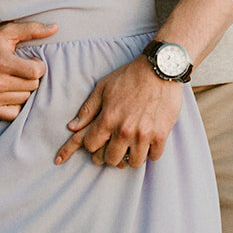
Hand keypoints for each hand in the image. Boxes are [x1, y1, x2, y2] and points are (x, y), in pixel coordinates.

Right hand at [0, 19, 57, 119]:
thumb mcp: (7, 31)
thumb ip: (32, 29)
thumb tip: (56, 28)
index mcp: (2, 62)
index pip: (36, 72)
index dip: (38, 65)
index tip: (31, 60)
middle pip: (33, 86)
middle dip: (31, 77)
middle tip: (22, 69)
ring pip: (25, 99)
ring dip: (24, 89)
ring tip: (15, 78)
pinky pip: (14, 113)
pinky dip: (15, 104)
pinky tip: (10, 91)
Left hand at [54, 57, 182, 167]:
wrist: (160, 69)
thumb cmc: (130, 76)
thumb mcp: (103, 88)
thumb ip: (88, 110)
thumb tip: (72, 127)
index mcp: (108, 119)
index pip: (91, 147)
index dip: (93, 145)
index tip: (99, 141)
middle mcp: (124, 130)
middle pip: (111, 159)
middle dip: (110, 154)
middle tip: (115, 147)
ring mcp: (143, 135)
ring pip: (133, 163)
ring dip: (131, 156)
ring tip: (132, 146)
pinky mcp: (161, 135)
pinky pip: (153, 157)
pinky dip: (150, 152)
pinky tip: (148, 143)